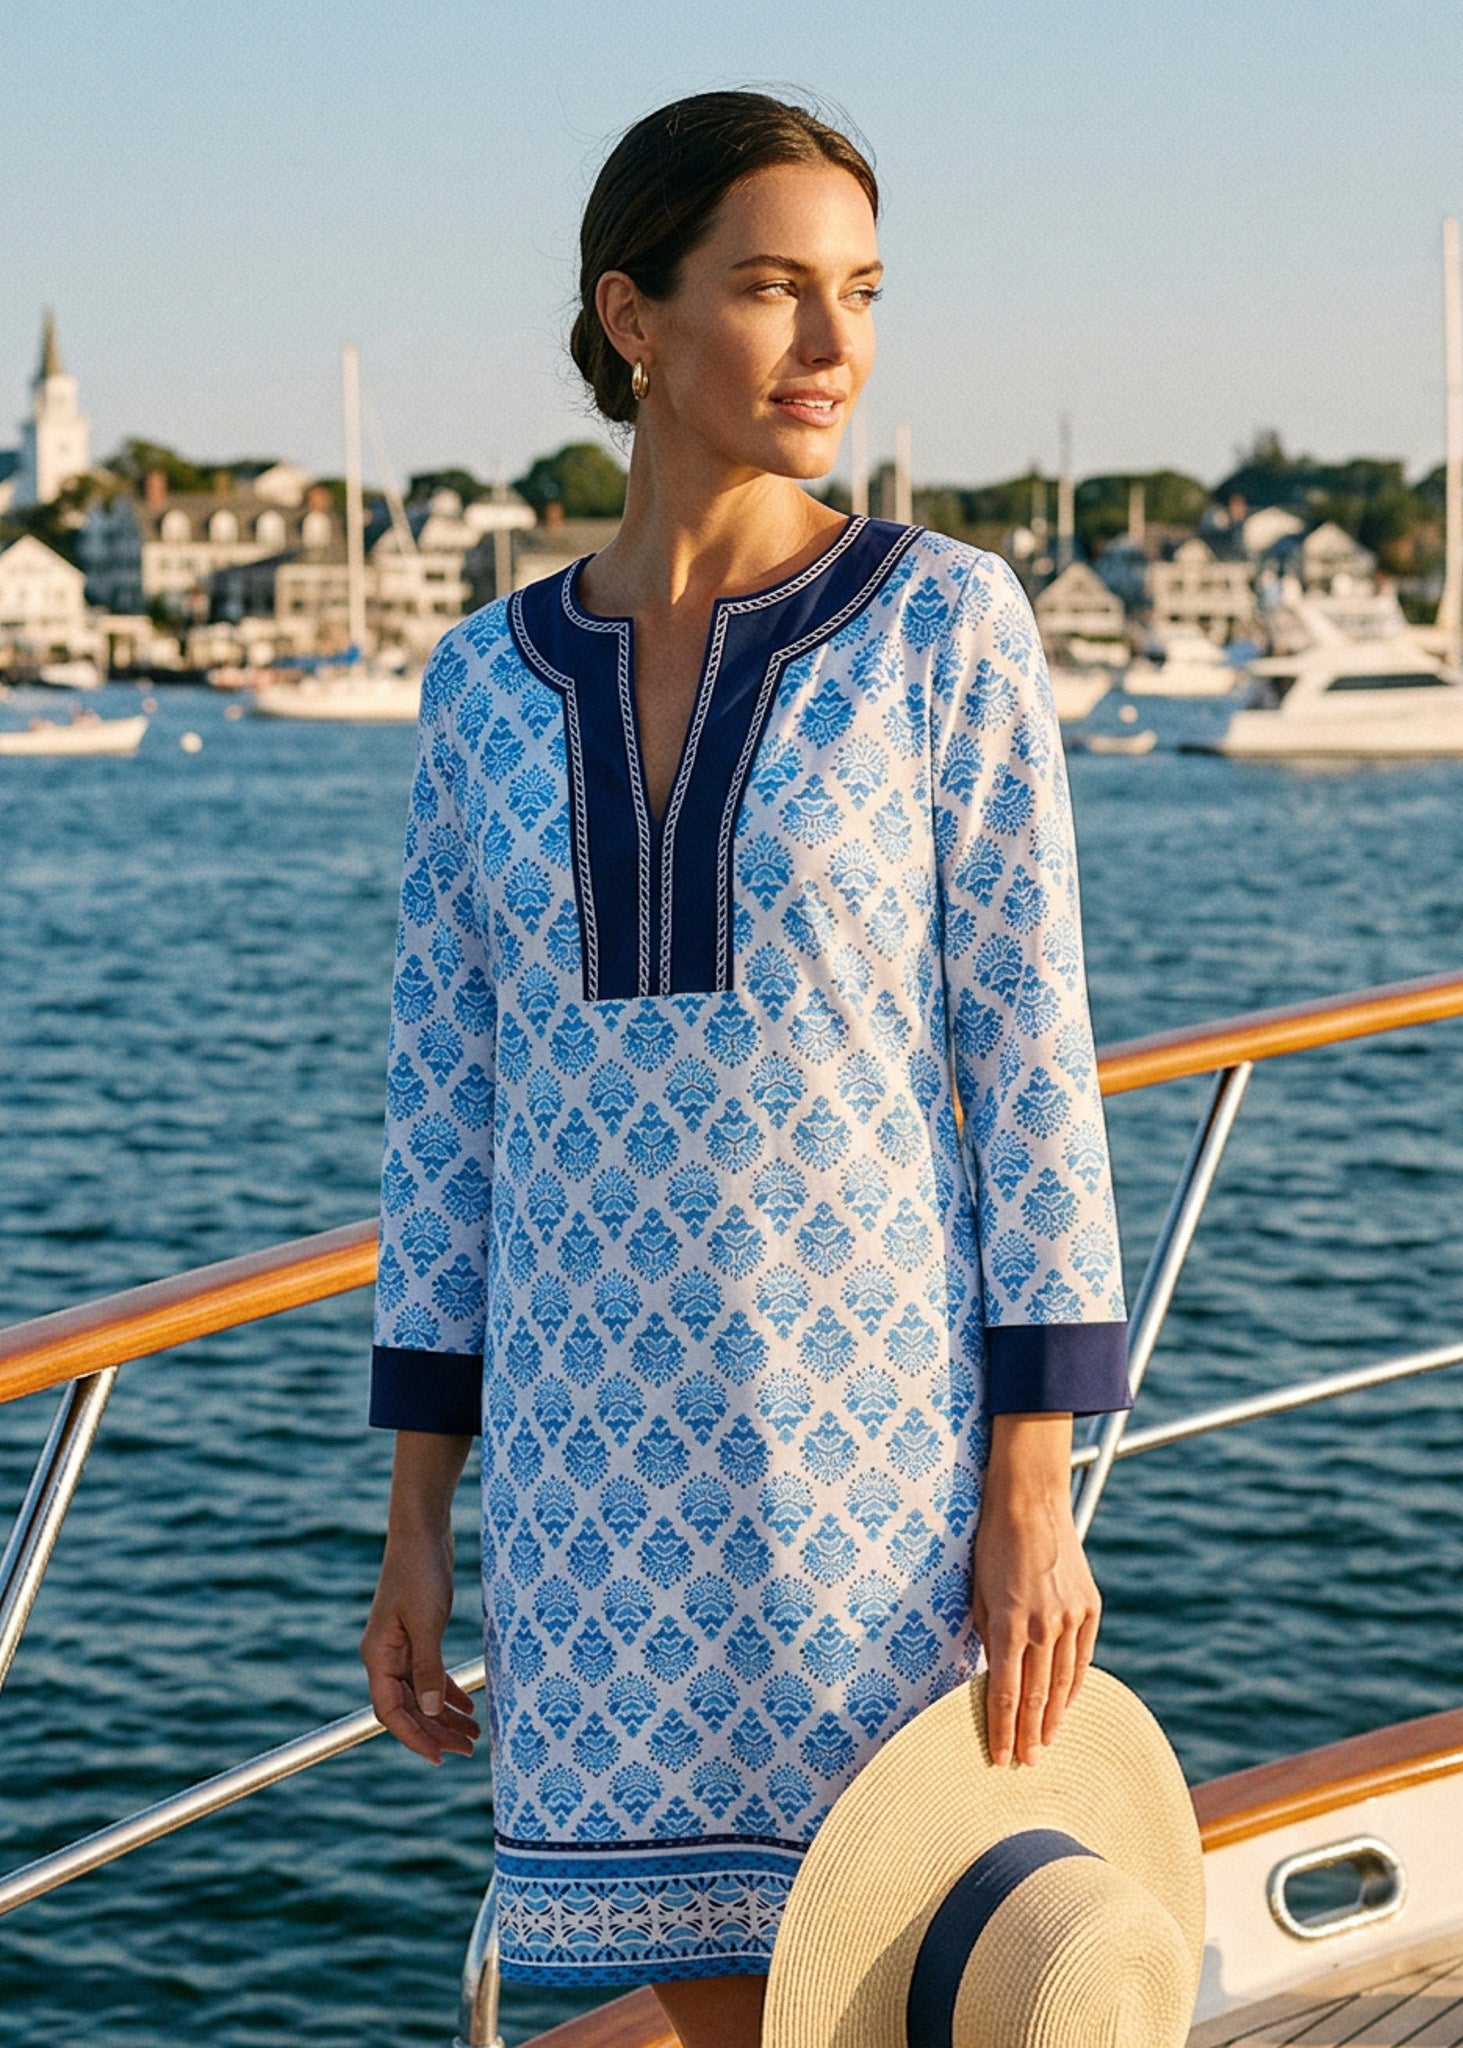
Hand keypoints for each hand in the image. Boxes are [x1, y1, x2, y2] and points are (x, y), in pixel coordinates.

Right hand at [361, 1526, 479, 1763]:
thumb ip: (429, 1668)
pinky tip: (468, 1705)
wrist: (423, 1533)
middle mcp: (385, 1656)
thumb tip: (433, 1711)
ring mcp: (401, 1646)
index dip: (414, 1737)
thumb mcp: (427, 1622)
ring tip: (474, 1735)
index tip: (439, 1757)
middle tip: (467, 1750)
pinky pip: (431, 1674)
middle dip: (436, 1731)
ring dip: (445, 1715)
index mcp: (378, 1656)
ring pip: (421, 1693)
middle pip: (408, 1707)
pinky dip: (448, 1691)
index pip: (391, 1711)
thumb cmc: (420, 1572)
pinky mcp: (419, 1635)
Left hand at [971, 1412, 1099, 1767]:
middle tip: (1025, 1764)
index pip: (1003, 1693)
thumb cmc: (991, 1544)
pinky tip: (1066, 1704)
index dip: (1000, 1730)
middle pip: (1035, 1696)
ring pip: (1063, 1682)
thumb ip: (986, 1635)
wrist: (1030, 1502)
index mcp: (1007, 1623)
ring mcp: (1070, 1617)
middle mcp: (1042, 1626)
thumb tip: (989, 1671)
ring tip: (1046, 1744)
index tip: (998, 1758)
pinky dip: (1074, 1685)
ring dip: (1053, 1717)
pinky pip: (1083, 1657)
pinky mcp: (1089, 1607)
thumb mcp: (976, 1592)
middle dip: (1028, 1734)